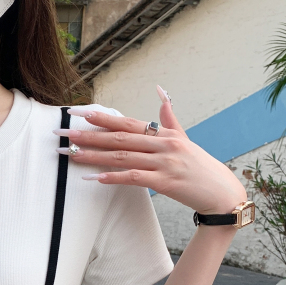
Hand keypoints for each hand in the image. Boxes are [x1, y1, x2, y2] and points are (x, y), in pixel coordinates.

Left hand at [53, 86, 246, 215]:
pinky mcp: (165, 182)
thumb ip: (169, 118)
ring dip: (94, 156)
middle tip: (64, 133)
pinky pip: (134, 178)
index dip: (102, 118)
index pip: (127, 123)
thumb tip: (161, 92)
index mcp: (164, 134)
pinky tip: (96, 177)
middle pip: (119, 138)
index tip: (79, 114)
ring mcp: (164, 163)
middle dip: (89, 136)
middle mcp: (163, 145)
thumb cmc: (200, 167)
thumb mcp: (184, 139)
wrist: (221, 192)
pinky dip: (114, 177)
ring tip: (71, 154)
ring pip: (122, 157)